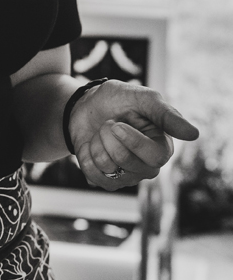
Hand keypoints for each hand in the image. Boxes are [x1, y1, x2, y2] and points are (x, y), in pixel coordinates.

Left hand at [69, 79, 198, 190]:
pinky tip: (92, 146)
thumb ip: (166, 114)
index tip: (117, 124)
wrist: (87, 106)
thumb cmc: (119, 99)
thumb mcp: (142, 98)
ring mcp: (128, 177)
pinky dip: (86, 156)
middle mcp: (148, 166)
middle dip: (109, 138)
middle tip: (108, 124)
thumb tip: (194, 134)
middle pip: (127, 162)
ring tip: (101, 133)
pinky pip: (93, 177)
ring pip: (107, 169)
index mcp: (162, 147)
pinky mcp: (108, 182)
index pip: (156, 157)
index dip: (133, 141)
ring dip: (96, 144)